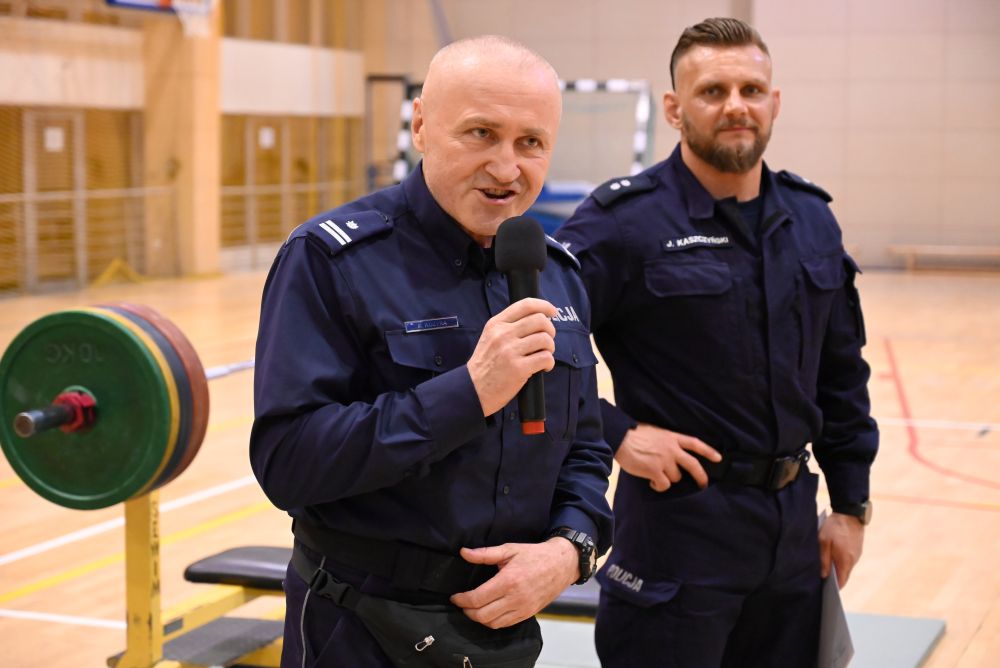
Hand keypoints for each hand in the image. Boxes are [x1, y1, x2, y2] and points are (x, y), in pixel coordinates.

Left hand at [450, 538, 577, 627]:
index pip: (477, 598)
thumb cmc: (535, 555)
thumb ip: (485, 553)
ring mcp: (523, 608)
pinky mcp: (528, 614)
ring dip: (479, 618)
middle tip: (462, 603)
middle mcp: (515, 598)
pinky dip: (493, 622)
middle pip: (482, 615)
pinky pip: (505, 625)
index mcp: (508, 581)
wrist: (561, 564)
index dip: (462, 600)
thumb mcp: (509, 549)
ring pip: (493, 623)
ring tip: (473, 608)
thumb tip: (464, 553)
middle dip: (467, 611)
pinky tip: (489, 612)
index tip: (455, 597)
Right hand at [467, 298, 556, 415]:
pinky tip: (543, 367)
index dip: (544, 306)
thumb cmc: (485, 364)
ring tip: (543, 355)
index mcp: (496, 324)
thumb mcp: (490, 337)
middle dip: (550, 330)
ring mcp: (510, 351)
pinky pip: (546, 358)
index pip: (526, 305)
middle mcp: (503, 334)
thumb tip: (538, 318)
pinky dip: (549, 363)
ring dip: (550, 348)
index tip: (552, 312)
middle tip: (547, 341)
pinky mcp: (519, 368)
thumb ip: (508, 326)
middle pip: (540, 321)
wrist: (473, 389)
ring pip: (545, 339)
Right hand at [616, 423, 720, 490]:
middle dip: (701, 476)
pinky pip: (664, 485)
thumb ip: (667, 442)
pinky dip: (658, 486)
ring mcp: (664, 460)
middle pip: (693, 464)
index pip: (695, 444)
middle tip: (703, 484)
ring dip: (668, 479)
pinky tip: (651, 482)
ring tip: (656, 475)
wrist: (621, 437)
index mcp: (672, 437)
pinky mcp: (655, 471)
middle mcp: (672, 449)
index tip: (719, 458)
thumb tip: (672, 455)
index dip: (708, 451)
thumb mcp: (656, 433)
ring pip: (676, 478)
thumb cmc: (634, 434)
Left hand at [819, 512, 864, 588]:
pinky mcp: (857, 549)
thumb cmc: (834, 526)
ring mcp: (857, 554)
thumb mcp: (823, 541)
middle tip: (823, 580)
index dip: (834, 588)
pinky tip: (832, 557)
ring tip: (825, 569)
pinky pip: (848, 559)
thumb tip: (823, 575)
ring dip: (837, 568)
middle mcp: (853, 560)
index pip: (841, 581)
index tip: (826, 591)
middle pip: (844, 575)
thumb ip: (823, 559)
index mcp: (845, 560)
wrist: (850, 512)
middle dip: (834, 579)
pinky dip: (841, 561)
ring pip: (846, 566)